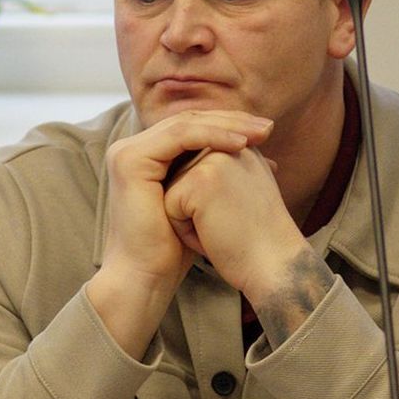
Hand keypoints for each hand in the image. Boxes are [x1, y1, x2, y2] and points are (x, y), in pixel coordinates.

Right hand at [86, 110, 271, 356]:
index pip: (194, 127)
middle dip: (232, 121)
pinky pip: (179, 137)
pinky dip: (212, 136)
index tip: (266, 132)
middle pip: (191, 121)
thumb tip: (271, 160)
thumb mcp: (208, 202)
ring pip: (186, 124)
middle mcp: (133, 149)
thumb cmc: (176, 249)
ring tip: (260, 134)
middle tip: (268, 127)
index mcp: (148, 155)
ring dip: (227, 126)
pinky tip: (240, 144)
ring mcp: (128, 152)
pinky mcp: (130, 160)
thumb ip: (226, 174)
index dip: (230, 125)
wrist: (146, 277)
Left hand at [163, 143, 318, 313]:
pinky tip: (216, 235)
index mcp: (242, 146)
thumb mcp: (248, 192)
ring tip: (225, 227)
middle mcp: (230, 145)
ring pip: (172, 192)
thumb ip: (227, 173)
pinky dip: (186, 231)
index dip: (209, 205)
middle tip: (234, 224)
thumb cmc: (258, 239)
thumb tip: (198, 171)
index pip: (197, 171)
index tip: (241, 217)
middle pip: (181, 179)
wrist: (276, 266)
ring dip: (191, 220)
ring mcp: (214, 160)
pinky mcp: (199, 180)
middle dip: (197, 210)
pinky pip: (169, 207)